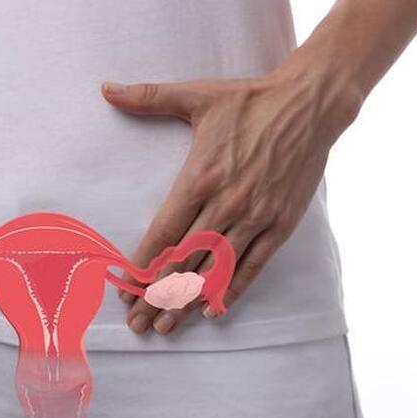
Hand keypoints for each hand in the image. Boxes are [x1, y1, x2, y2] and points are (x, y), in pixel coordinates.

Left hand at [101, 70, 358, 334]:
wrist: (310, 104)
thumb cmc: (250, 100)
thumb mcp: (197, 95)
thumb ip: (148, 97)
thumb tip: (106, 89)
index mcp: (201, 176)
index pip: (164, 232)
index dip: (142, 265)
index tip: (124, 288)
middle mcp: (227, 202)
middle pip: (184, 260)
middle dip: (157, 295)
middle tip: (136, 323)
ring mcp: (256, 216)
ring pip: (215, 270)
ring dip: (188, 302)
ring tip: (165, 328)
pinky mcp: (281, 223)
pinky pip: (253, 266)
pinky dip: (232, 290)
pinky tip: (212, 310)